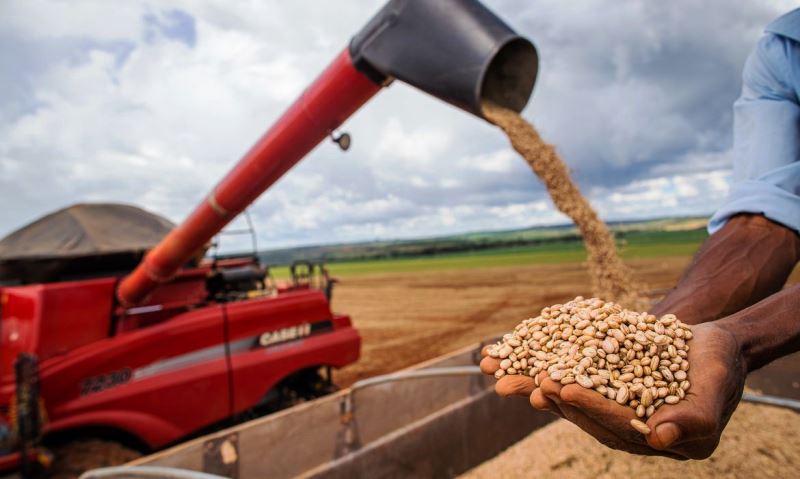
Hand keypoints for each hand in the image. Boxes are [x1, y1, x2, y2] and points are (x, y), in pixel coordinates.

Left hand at [483, 322, 746, 458]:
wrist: (711, 345)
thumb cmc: (720, 364)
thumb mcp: (715, 385)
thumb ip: (695, 417)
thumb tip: (660, 438)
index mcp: (657, 438)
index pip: (619, 425)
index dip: (592, 407)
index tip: (566, 389)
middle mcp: (630, 429)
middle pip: (585, 415)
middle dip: (554, 398)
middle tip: (529, 382)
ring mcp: (612, 408)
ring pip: (569, 398)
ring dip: (534, 385)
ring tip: (503, 375)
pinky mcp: (600, 386)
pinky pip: (567, 377)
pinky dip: (540, 367)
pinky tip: (512, 358)